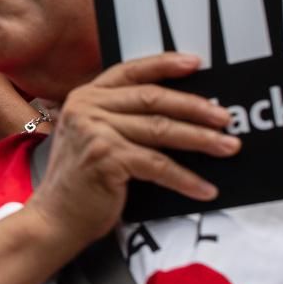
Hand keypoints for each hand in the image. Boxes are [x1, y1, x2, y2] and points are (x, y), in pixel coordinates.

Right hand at [30, 53, 239, 247]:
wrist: (54, 220)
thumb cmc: (80, 184)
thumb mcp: (94, 139)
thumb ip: (120, 120)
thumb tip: (178, 115)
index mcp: (85, 97)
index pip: (131, 71)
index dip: (165, 64)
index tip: (196, 63)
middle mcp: (87, 108)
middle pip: (153, 99)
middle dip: (195, 108)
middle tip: (225, 118)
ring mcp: (95, 131)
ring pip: (161, 130)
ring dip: (201, 140)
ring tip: (228, 147)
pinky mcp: (106, 158)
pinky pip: (158, 165)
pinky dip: (186, 178)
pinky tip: (205, 188)